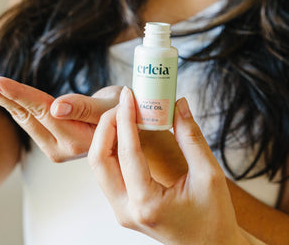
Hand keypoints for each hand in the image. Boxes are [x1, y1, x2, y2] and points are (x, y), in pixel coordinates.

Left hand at [0, 71, 120, 161]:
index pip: (40, 111)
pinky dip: (11, 102)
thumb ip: (84, 108)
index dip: (18, 94)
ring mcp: (53, 145)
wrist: (131, 130)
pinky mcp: (50, 139)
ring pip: (21, 116)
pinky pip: (27, 118)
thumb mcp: (112, 107)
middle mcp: (59, 147)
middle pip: (23, 114)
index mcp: (75, 140)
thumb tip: (56, 108)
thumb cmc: (127, 114)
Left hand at [88, 88, 249, 244]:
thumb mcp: (210, 175)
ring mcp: (120, 210)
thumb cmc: (215, 218)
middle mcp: (126, 210)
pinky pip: (107, 172)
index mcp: (147, 204)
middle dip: (107, 125)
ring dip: (106, 135)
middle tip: (124, 103)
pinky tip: (125, 132)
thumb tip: (179, 104)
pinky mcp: (122, 206)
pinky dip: (111, 148)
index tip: (128, 96)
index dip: (125, 119)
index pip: (127, 153)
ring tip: (124, 114)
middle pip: (99, 159)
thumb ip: (191, 137)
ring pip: (98, 166)